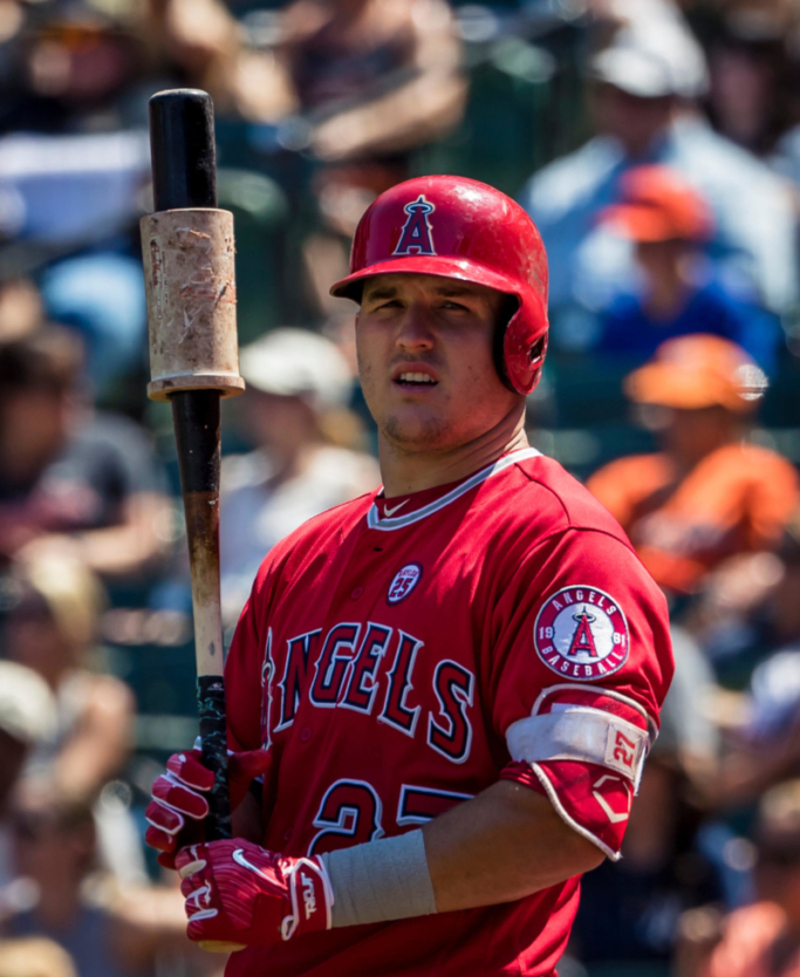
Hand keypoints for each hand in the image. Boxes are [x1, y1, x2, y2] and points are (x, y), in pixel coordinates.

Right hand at [145, 746, 271, 868]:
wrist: (225, 816)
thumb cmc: (227, 788)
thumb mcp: (238, 776)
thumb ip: (248, 764)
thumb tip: (265, 757)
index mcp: (185, 766)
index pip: (179, 763)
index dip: (191, 772)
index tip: (210, 782)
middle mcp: (169, 787)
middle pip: (162, 789)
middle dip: (181, 798)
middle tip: (204, 809)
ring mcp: (164, 812)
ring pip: (154, 812)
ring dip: (166, 819)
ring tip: (181, 827)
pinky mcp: (163, 835)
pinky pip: (153, 837)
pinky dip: (160, 842)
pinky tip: (173, 848)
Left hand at [177, 840, 332, 945]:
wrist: (294, 893)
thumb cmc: (271, 871)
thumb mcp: (244, 850)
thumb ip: (219, 853)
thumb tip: (196, 859)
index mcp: (218, 854)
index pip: (184, 859)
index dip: (189, 868)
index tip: (198, 874)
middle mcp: (213, 874)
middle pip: (186, 885)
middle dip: (197, 890)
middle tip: (215, 896)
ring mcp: (215, 898)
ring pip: (190, 907)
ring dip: (201, 910)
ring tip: (219, 911)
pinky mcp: (219, 923)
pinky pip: (194, 928)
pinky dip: (202, 929)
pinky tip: (215, 926)